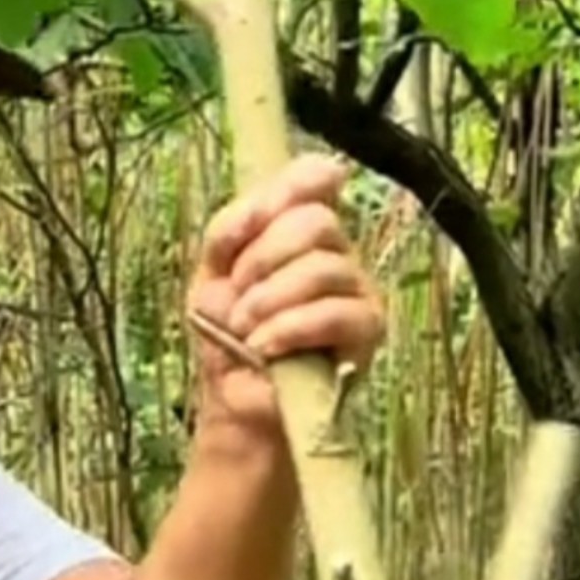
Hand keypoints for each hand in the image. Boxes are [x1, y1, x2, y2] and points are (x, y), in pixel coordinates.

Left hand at [186, 154, 385, 435]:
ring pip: (324, 268)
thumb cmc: (228, 336)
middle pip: (316, 221)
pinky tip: (264, 348)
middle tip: (237, 295)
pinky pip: (337, 313)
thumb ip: (229, 230)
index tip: (260, 214)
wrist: (236, 399)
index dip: (294, 184)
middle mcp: (336, 252)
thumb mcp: (211, 274)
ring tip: (244, 329)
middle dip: (263, 257)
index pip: (315, 180)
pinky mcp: (368, 331)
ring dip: (270, 299)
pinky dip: (291, 328)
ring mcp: (357, 289)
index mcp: (297, 231)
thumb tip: (260, 204)